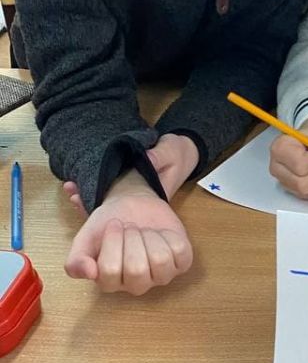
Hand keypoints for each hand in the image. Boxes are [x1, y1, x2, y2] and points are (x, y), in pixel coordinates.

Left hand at [63, 134, 199, 214]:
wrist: (182, 152)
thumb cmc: (178, 154)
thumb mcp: (172, 152)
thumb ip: (160, 156)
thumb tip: (146, 158)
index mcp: (152, 197)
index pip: (128, 208)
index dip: (107, 210)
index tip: (89, 200)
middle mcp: (139, 202)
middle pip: (113, 210)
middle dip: (91, 203)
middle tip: (73, 195)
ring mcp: (132, 196)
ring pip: (107, 202)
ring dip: (88, 197)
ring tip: (71, 188)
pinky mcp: (128, 188)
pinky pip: (108, 192)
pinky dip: (92, 189)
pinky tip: (77, 184)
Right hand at [65, 171, 192, 294]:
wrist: (133, 205)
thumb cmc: (108, 225)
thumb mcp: (84, 240)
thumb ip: (76, 261)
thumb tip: (88, 273)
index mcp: (110, 282)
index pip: (110, 271)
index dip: (112, 242)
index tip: (113, 225)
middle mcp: (137, 285)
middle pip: (137, 270)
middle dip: (132, 238)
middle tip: (130, 227)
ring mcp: (161, 276)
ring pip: (160, 260)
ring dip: (150, 235)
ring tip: (144, 230)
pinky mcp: (182, 263)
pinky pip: (180, 251)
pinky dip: (169, 235)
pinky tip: (161, 233)